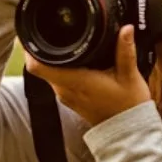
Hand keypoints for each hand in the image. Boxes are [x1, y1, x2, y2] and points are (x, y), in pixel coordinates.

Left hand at [23, 26, 151, 126]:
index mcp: (76, 81)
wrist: (129, 133)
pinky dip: (63, 70)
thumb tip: (125, 28)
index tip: (31, 35)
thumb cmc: (128, 107)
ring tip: (68, 42)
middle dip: (46, 48)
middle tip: (53, 29)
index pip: (39, 67)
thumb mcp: (130, 76)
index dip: (30, 49)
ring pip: (51, 73)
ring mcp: (66, 97)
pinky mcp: (71, 101)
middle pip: (43, 66)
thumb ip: (125, 50)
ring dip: (56, 59)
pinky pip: (59, 81)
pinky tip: (78, 62)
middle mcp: (66, 90)